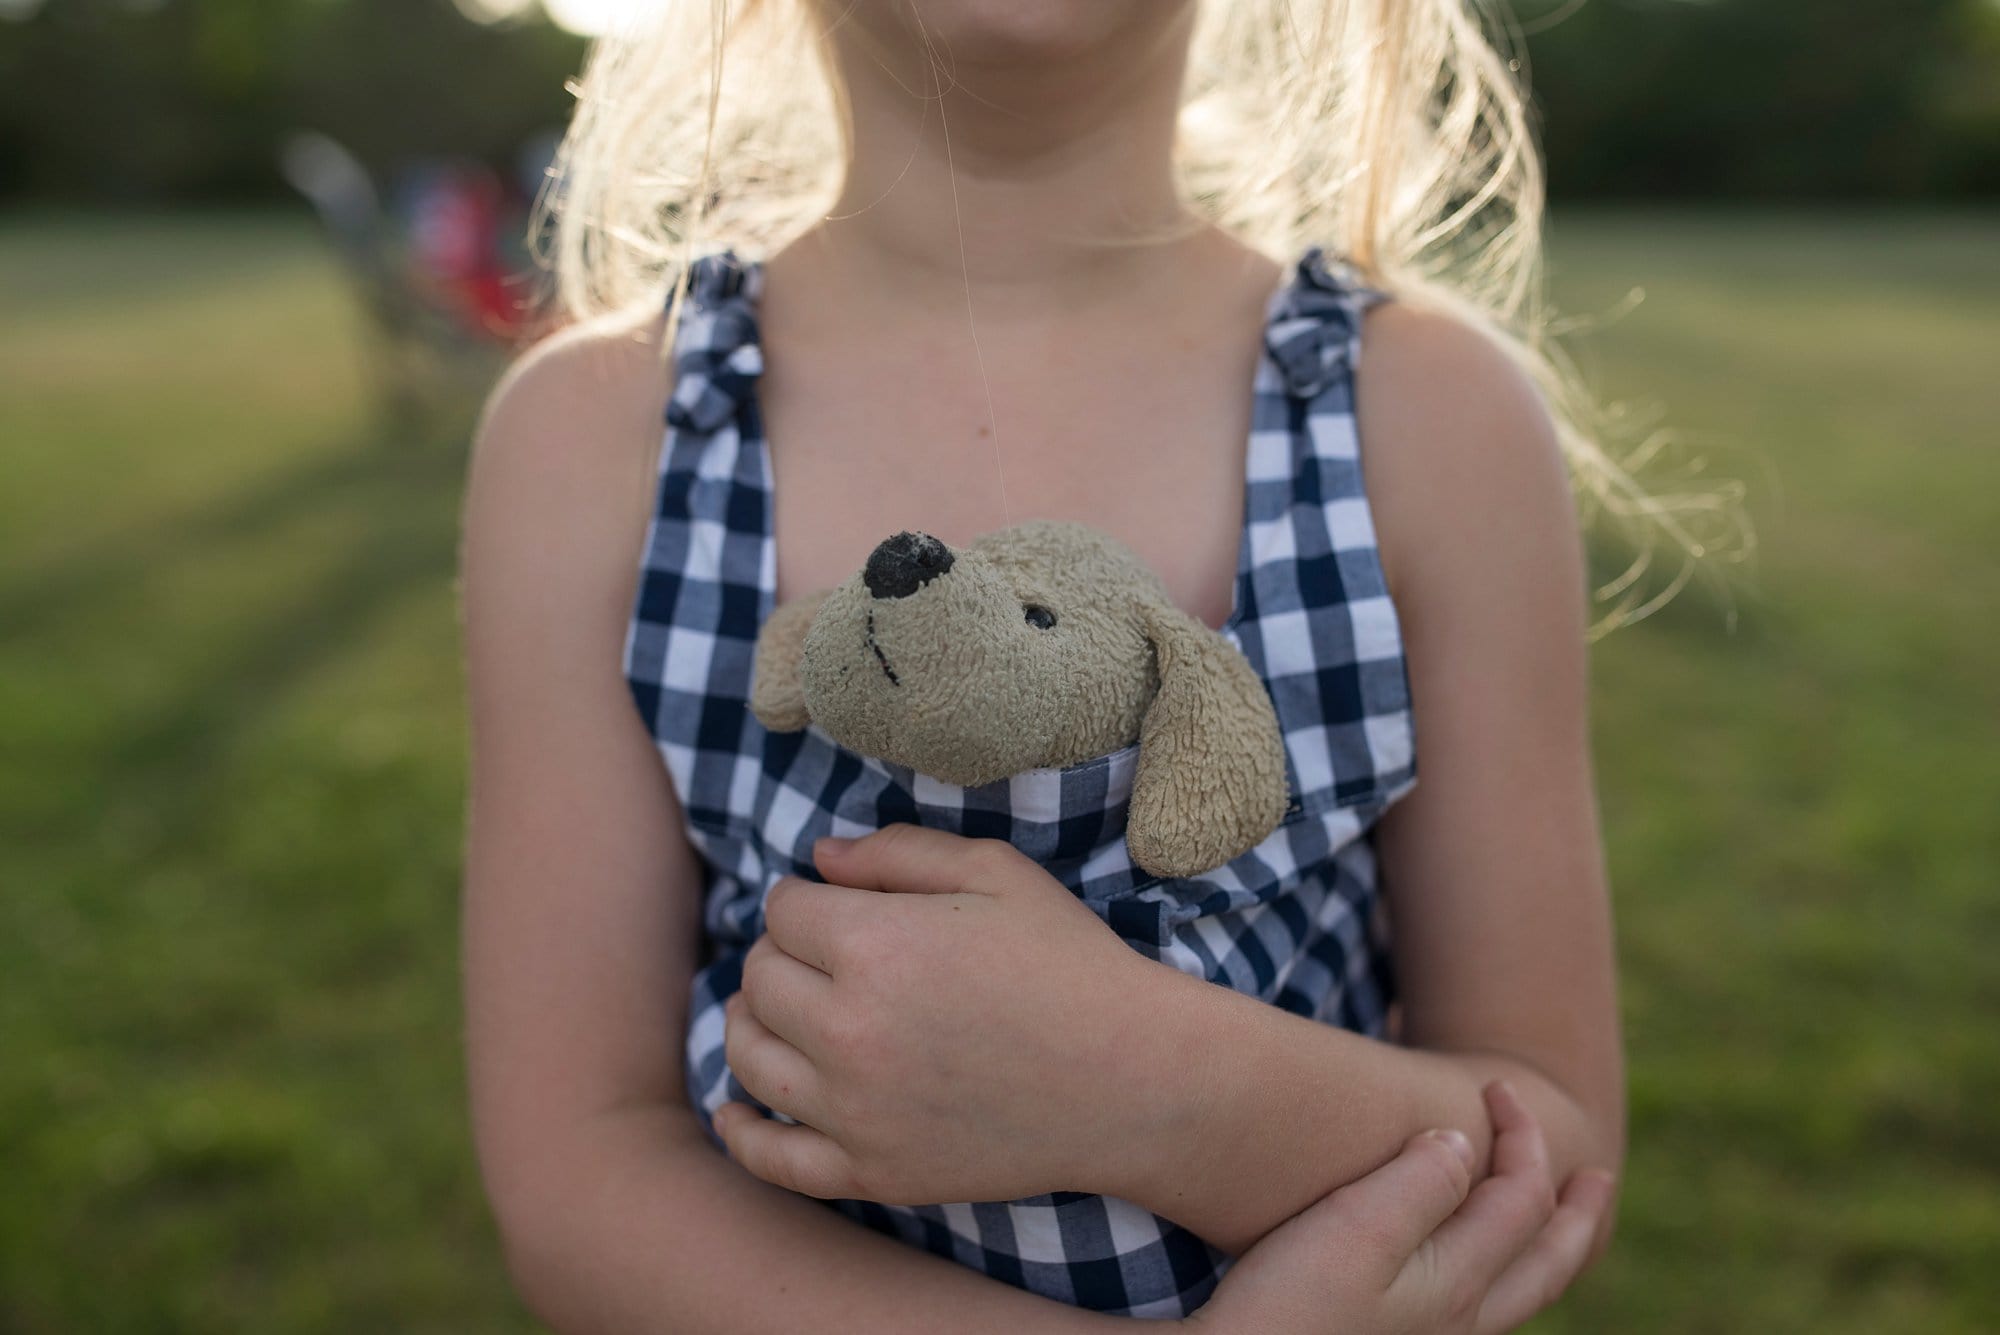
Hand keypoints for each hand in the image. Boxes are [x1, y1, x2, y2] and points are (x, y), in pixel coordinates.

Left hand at [714, 824, 1169, 1204]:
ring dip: (753, 1024)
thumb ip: (898, 852)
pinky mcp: (872, 1171)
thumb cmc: (1069, 963)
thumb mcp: (995, 873)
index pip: (783, 911)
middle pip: (758, 979)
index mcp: (874, 946)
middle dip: (782, 955)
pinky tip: (735, 1108)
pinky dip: (741, 1130)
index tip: (840, 908)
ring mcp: (854, 1111)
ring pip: (749, 1056)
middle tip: (823, 955)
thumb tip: (818, 858)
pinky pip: (772, 1157)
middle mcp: (848, 1031)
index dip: (809, 901)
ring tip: (781, 1012)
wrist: (1132, 1079)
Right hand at [1188, 1082, 1616, 1334]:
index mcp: (1458, 1282)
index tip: (1494, 1086)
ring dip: (1544, 1248)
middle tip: (1597, 1177)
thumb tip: (1463, 1142)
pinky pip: (1478, 1309)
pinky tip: (1467, 1268)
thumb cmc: (1285, 1303)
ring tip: (1552, 1226)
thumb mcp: (1355, 1228)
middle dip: (1575, 1213)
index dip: (1521, 1134)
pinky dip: (1498, 1275)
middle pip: (1545, 1261)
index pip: (1521, 1196)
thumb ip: (1419, 1181)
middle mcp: (1460, 1320)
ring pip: (1516, 1294)